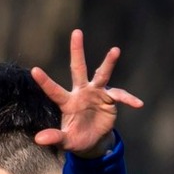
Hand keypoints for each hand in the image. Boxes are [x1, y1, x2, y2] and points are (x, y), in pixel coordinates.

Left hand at [31, 29, 142, 157]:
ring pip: (101, 74)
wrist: (94, 141)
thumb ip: (54, 137)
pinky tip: (138, 104)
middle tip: (76, 32)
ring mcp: (96, 93)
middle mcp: (81, 92)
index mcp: (67, 102)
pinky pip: (120, 96)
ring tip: (115, 50)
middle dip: (77, 51)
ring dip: (108, 63)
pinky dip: (129, 99)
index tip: (34, 70)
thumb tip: (38, 139)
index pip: (54, 91)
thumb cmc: (76, 138)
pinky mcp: (109, 99)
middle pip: (78, 68)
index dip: (45, 82)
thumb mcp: (66, 140)